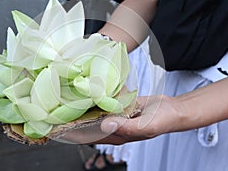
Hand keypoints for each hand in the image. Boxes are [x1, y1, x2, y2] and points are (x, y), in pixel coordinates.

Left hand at [59, 95, 180, 144]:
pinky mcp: (120, 105)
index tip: (56, 128)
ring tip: (65, 99)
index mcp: (116, 135)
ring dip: (82, 108)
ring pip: (94, 113)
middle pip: (87, 125)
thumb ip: (125, 127)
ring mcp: (116, 115)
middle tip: (55, 110)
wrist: (173, 109)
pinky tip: (86, 90)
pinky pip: (104, 102)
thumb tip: (105, 125)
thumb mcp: (145, 126)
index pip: (88, 137)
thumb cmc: (162, 121)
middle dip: (72, 120)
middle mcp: (113, 126)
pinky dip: (95, 98)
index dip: (72, 134)